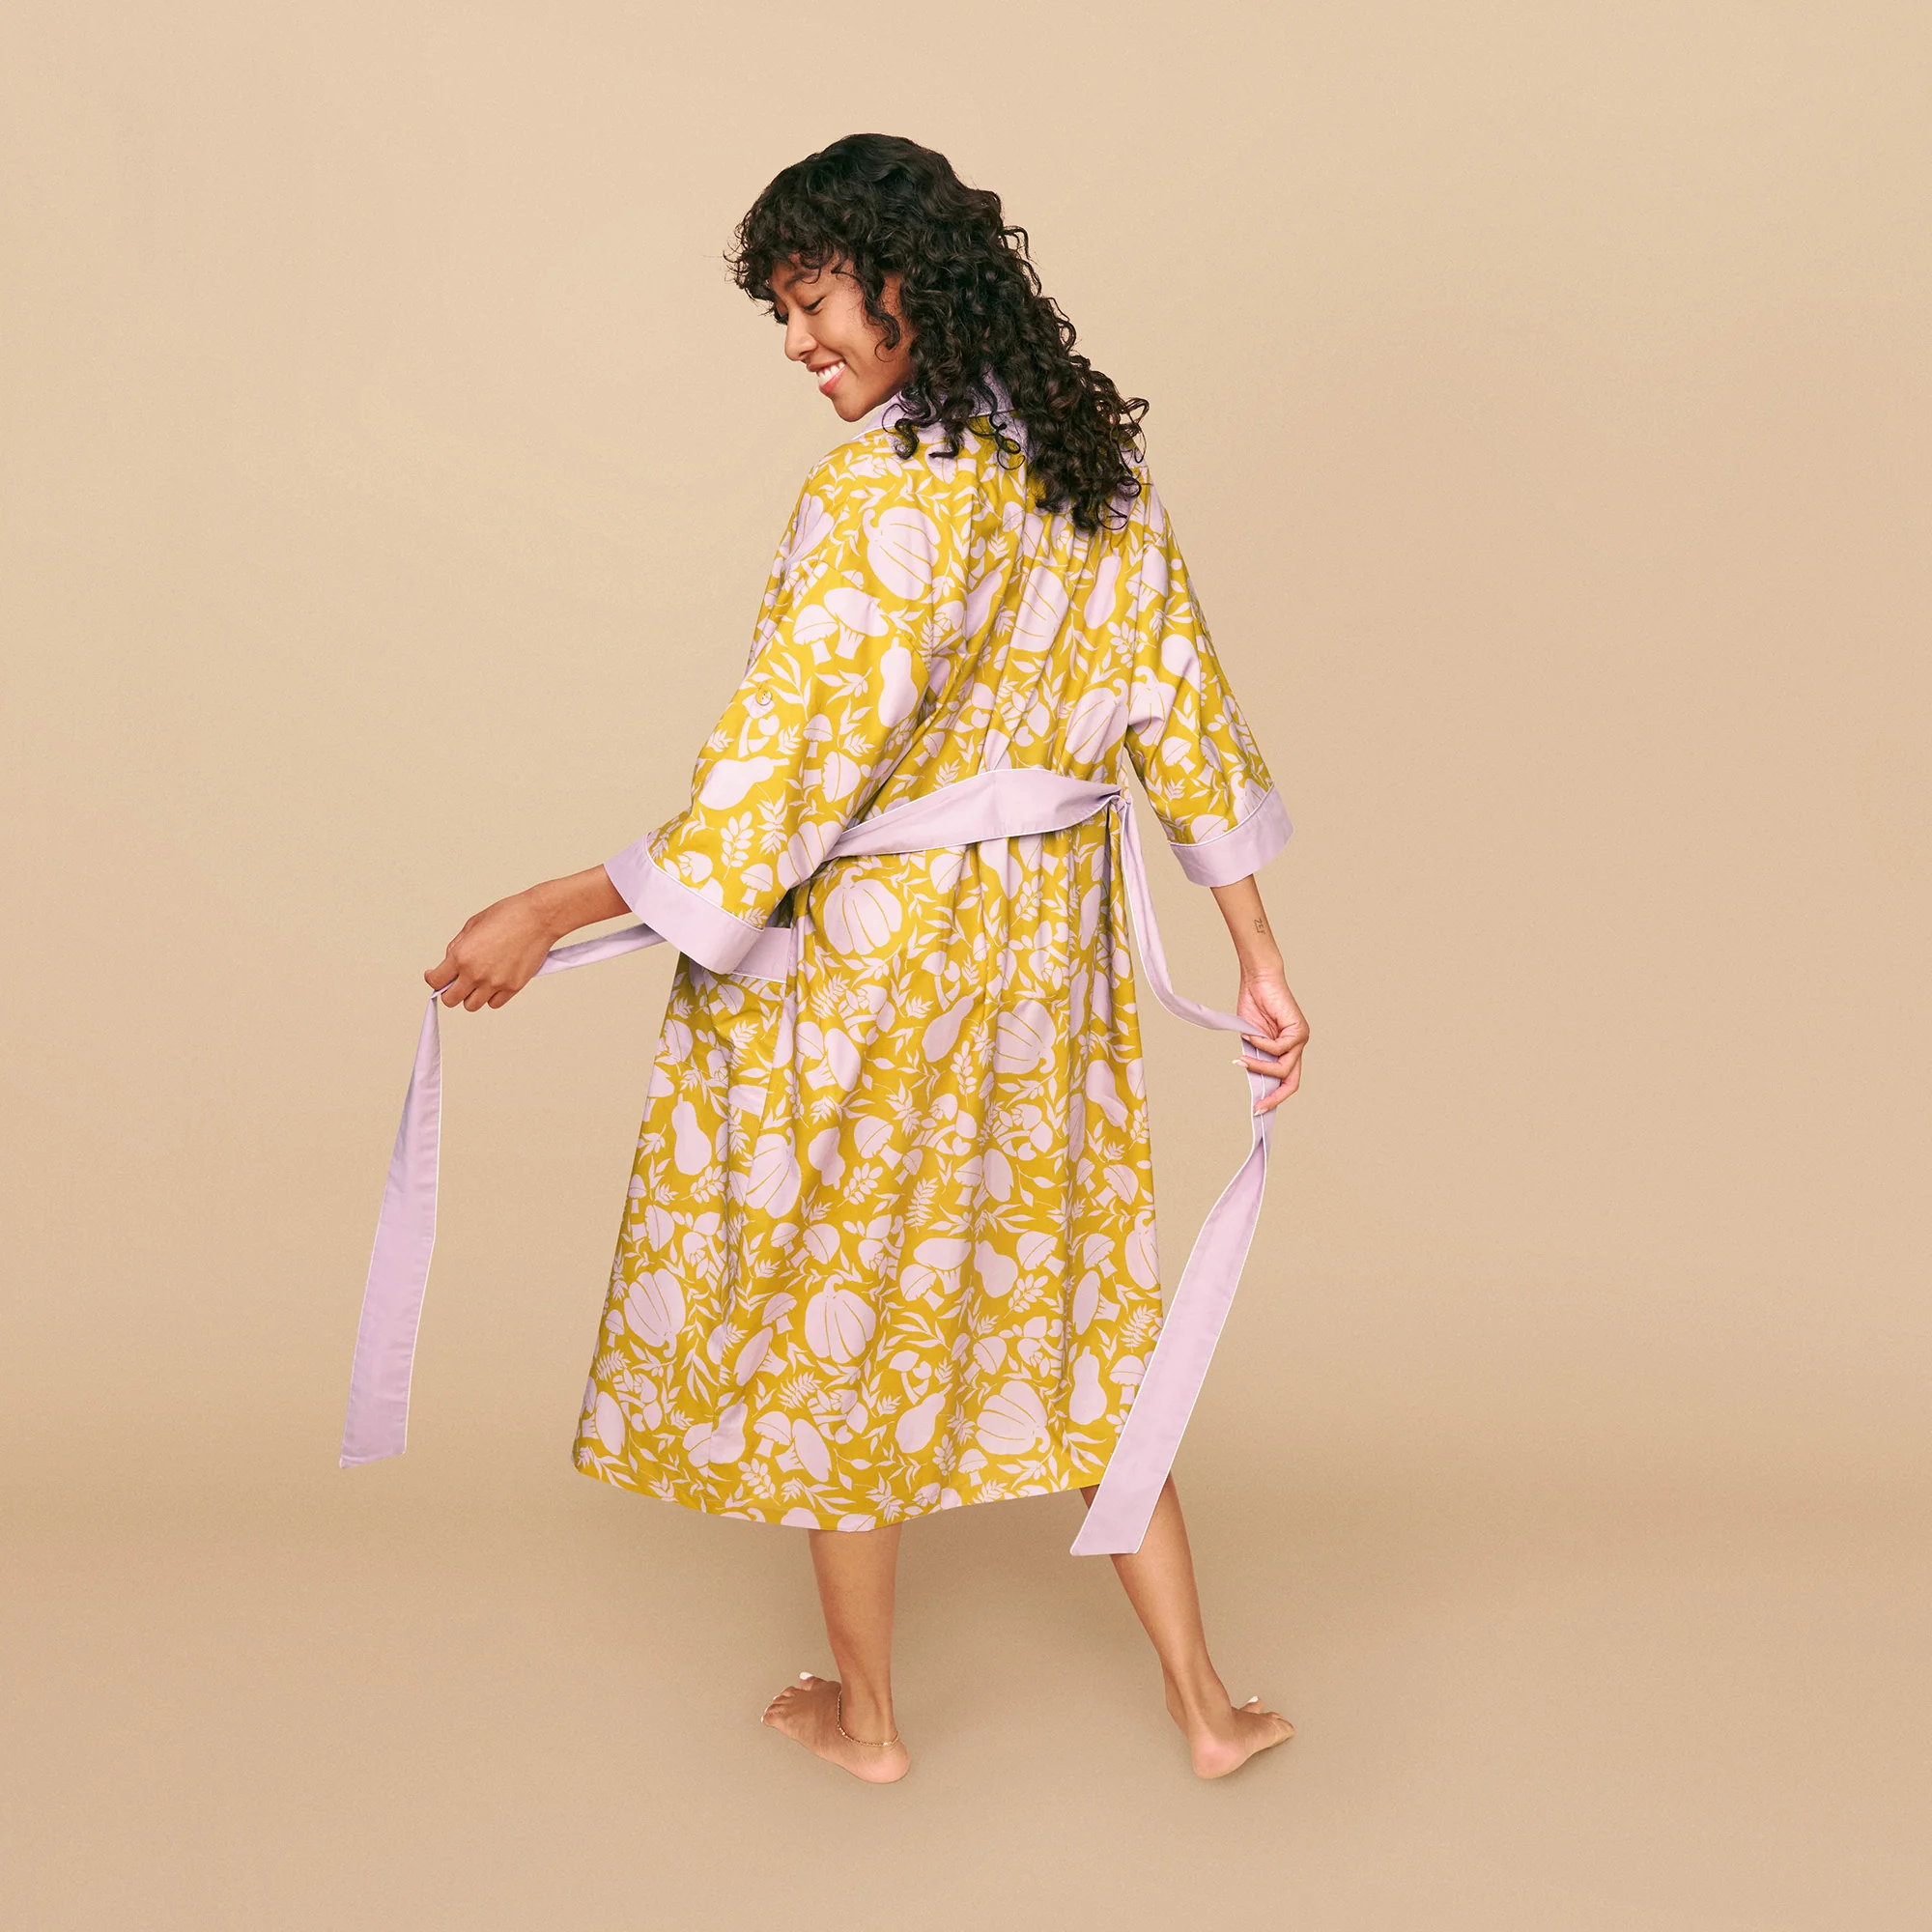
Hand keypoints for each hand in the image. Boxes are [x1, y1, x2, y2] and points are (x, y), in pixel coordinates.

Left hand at [424, 889, 558, 1010]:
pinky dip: (491, 997)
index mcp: (461, 956)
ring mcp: (495, 983)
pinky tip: (493, 984)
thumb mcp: (473, 924)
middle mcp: (475, 973)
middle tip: (455, 984)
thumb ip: (457, 945)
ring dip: (470, 997)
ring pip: (471, 1006)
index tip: (435, 977)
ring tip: (477, 985)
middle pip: (450, 1000)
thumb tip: (450, 961)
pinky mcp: (512, 987)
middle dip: (449, 992)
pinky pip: (494, 1004)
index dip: (433, 980)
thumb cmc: (509, 915)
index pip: (436, 981)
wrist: (538, 918)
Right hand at [1234, 969, 1308, 1114]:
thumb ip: (1255, 1057)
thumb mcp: (1250, 1038)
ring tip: (1243, 1060)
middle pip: (1292, 1081)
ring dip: (1260, 1067)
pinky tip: (1250, 1034)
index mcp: (1287, 1049)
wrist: (1258, 980)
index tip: (1258, 1109)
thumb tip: (1252, 1079)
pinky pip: (1278, 1049)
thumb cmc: (1253, 1004)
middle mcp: (1297, 1046)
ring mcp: (1301, 1038)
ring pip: (1283, 1068)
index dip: (1274, 1097)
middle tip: (1258, 1107)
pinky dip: (1260, 1044)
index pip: (1286, 1080)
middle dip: (1275, 1097)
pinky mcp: (1299, 1030)